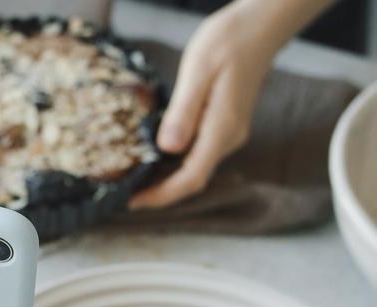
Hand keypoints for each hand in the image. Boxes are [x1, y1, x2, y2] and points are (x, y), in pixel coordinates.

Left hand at [129, 4, 276, 209]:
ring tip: (131, 178)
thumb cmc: (230, 40)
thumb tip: (167, 148)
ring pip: (193, 168)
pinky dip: (173, 161)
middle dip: (159, 191)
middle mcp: (228, 138)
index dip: (162, 195)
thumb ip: (183, 111)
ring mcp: (228, 133)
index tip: (132, 201)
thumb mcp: (199, 69)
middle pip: (191, 178)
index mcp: (222, 128)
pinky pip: (196, 153)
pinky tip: (151, 155)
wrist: (262, 25)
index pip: (191, 177)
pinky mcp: (223, 126)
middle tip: (122, 192)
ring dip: (164, 178)